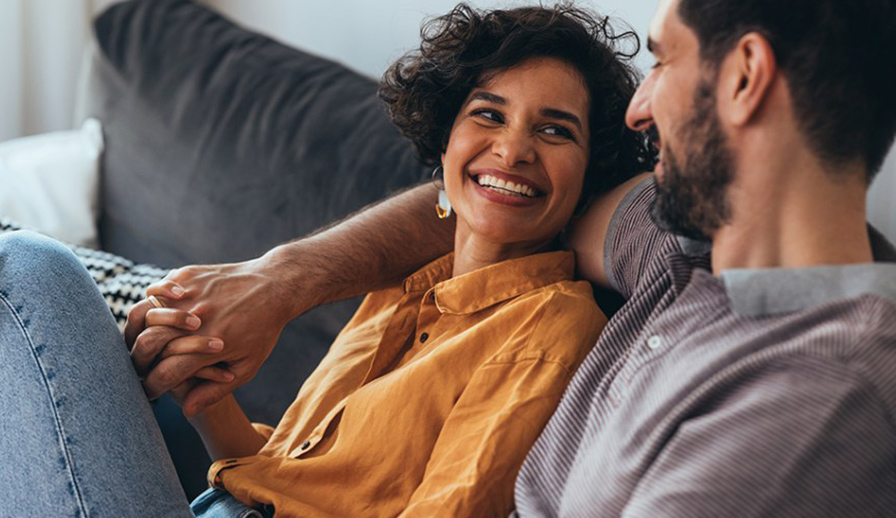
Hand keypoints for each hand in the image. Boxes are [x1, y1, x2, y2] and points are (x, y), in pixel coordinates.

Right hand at [126, 251, 306, 415]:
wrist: (274, 286)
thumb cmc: (263, 330)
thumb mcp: (248, 366)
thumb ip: (216, 391)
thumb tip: (186, 410)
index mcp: (211, 346)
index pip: (165, 374)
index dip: (152, 387)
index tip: (150, 391)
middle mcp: (197, 320)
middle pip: (147, 344)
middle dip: (138, 361)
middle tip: (140, 366)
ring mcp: (190, 295)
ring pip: (144, 313)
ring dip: (138, 330)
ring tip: (144, 338)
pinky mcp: (188, 275)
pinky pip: (156, 289)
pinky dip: (151, 301)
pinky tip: (158, 309)